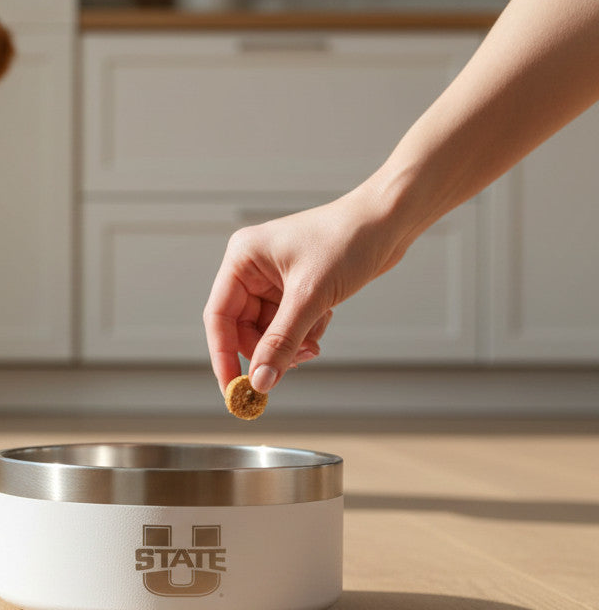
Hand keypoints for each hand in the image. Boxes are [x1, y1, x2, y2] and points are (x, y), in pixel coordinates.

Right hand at [203, 189, 408, 393]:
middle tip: (287, 369)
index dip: (223, 355)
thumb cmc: (348, 241)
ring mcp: (274, 278)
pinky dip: (304, 332)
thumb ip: (282, 342)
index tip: (233, 389)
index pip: (219, 316)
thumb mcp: (311, 296)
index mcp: (242, 258)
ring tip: (314, 343)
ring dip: (290, 344)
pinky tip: (324, 321)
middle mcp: (252, 268)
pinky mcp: (296, 286)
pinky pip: (288, 324)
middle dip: (267, 350)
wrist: (390, 220)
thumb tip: (260, 382)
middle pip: (242, 328)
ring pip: (268, 330)